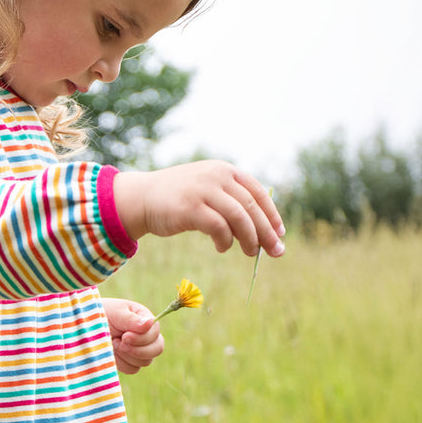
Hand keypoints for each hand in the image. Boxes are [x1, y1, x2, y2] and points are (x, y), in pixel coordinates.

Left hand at [102, 298, 164, 374]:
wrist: (83, 327)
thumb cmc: (99, 314)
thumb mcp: (115, 313)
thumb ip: (131, 319)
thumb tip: (150, 323)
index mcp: (145, 320)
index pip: (155, 333)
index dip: (142, 338)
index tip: (124, 336)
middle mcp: (146, 336)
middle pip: (157, 349)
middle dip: (137, 349)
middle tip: (119, 342)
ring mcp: (138, 350)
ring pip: (145, 361)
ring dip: (126, 355)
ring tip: (113, 343)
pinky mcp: (129, 362)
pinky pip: (132, 369)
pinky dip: (121, 363)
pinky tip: (111, 352)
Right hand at [113, 160, 284, 256]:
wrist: (142, 198)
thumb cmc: (177, 199)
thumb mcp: (206, 190)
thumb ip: (230, 199)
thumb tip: (260, 227)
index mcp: (225, 170)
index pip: (258, 192)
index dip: (272, 214)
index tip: (279, 233)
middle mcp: (217, 176)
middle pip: (252, 207)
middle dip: (266, 232)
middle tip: (275, 251)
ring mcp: (204, 191)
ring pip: (239, 218)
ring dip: (249, 239)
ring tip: (249, 252)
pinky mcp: (191, 208)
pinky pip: (219, 228)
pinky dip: (225, 241)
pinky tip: (222, 247)